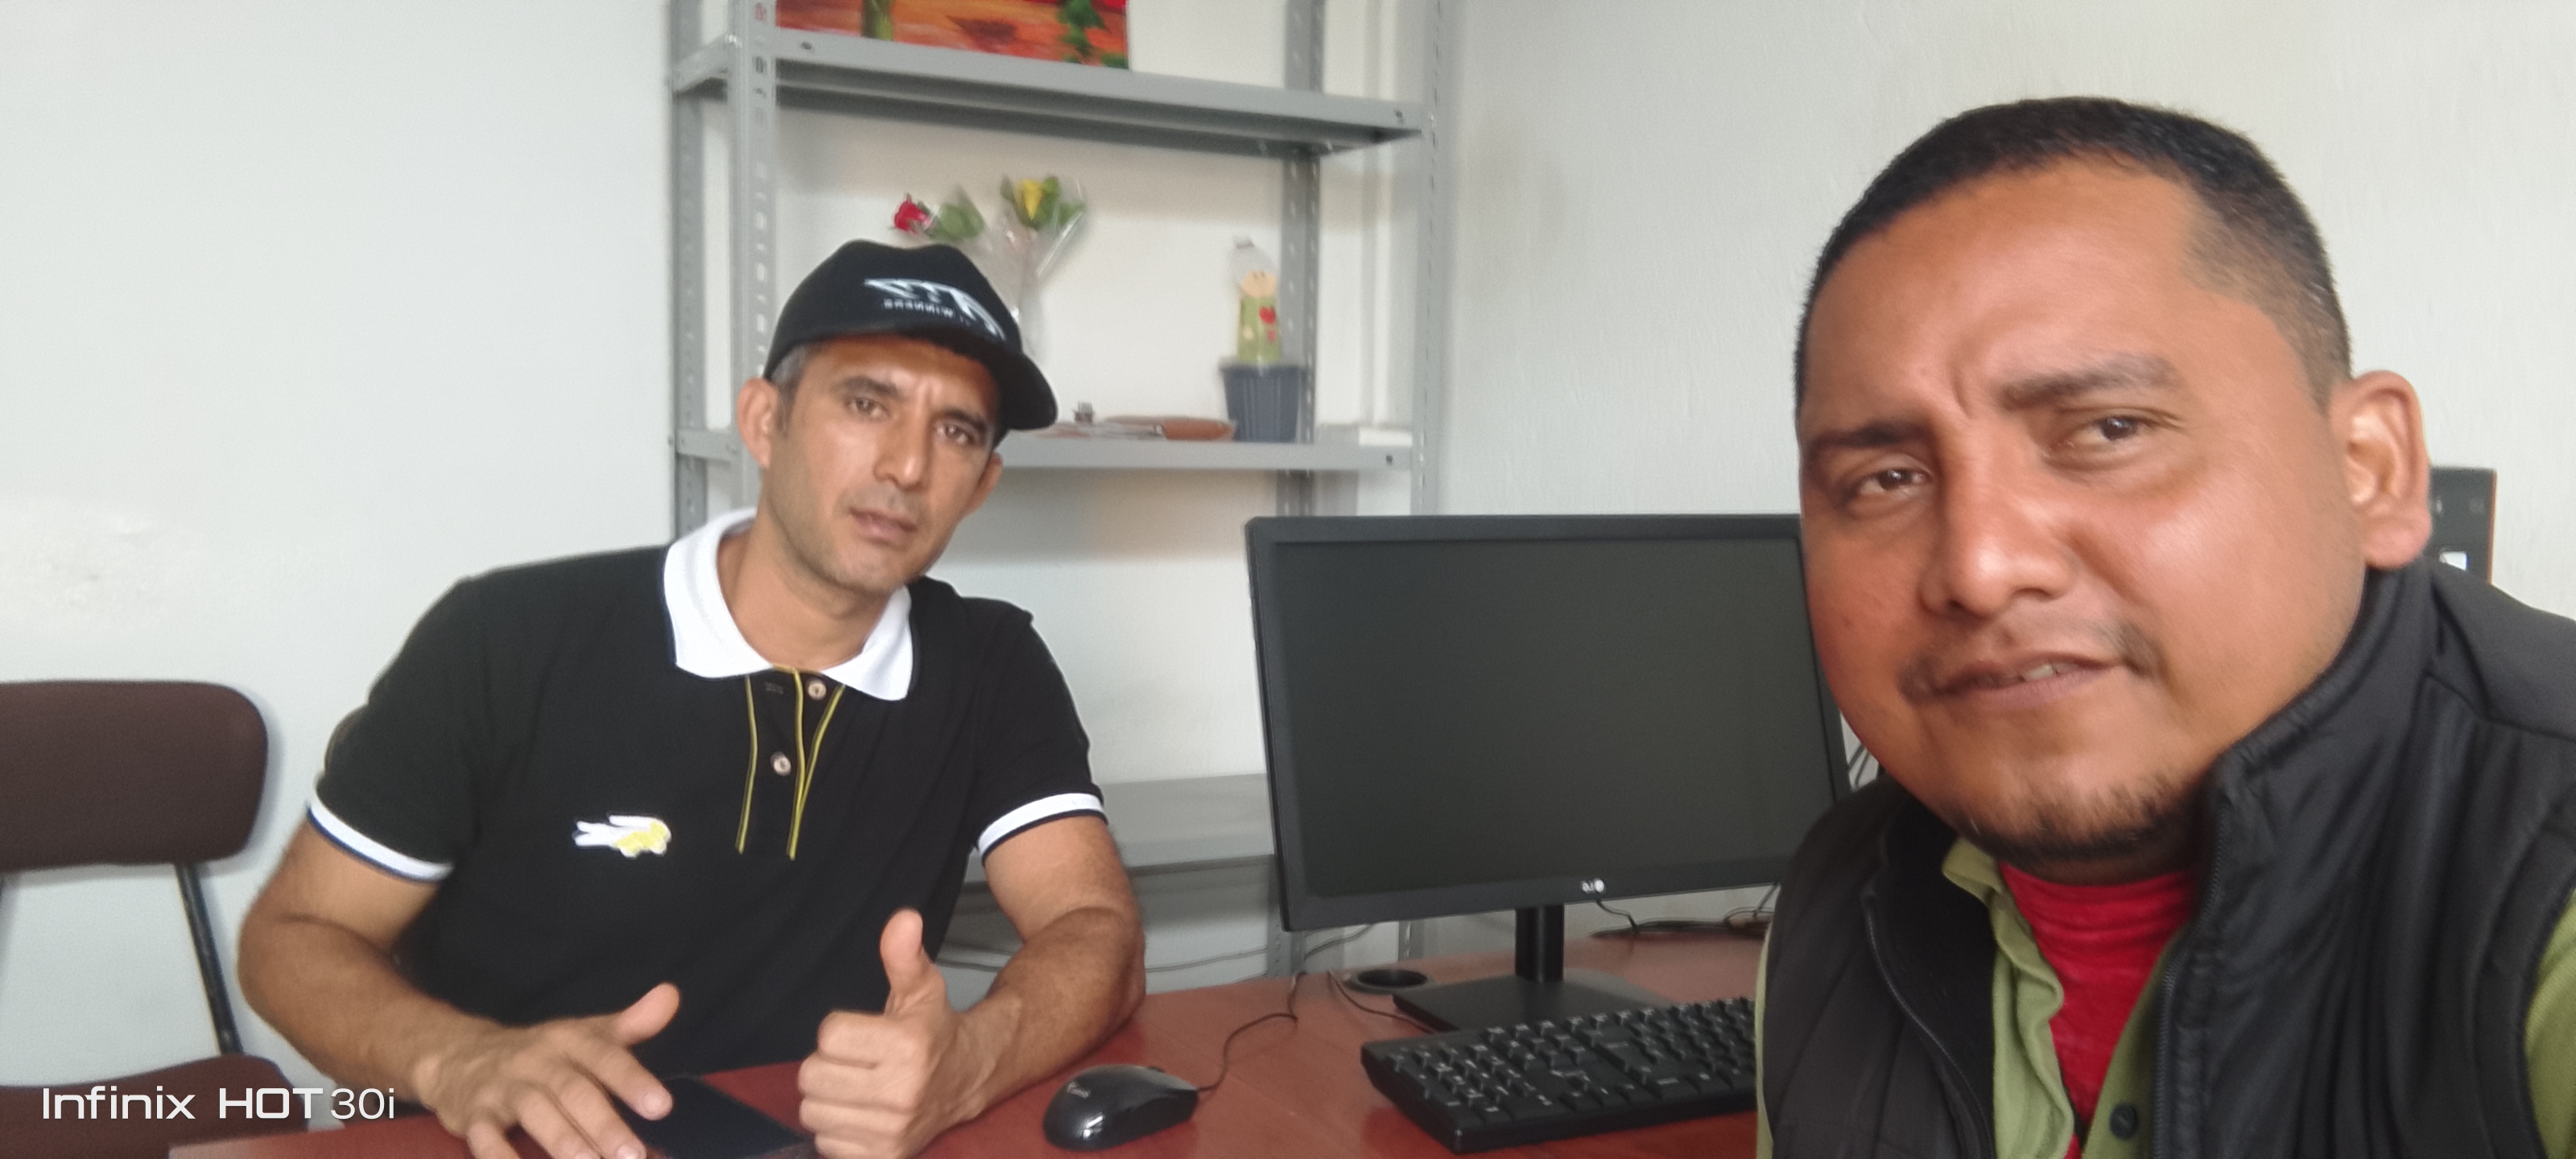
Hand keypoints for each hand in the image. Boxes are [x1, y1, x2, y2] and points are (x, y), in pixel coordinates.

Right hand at [413, 982, 678, 1158]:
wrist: (458, 1054)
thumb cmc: (539, 1053)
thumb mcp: (584, 1034)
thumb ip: (631, 1024)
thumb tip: (671, 996)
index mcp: (569, 1040)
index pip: (605, 1057)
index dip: (633, 1080)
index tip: (662, 1107)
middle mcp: (537, 1060)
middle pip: (573, 1090)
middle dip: (604, 1124)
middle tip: (633, 1155)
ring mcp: (503, 1087)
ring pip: (536, 1112)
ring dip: (564, 1141)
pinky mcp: (474, 1115)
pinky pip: (486, 1136)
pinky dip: (500, 1156)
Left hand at [798, 909, 996, 1158]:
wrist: (970, 1079)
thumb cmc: (934, 1032)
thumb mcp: (921, 988)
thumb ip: (903, 955)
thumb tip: (903, 920)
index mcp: (908, 1047)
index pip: (828, 1035)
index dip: (840, 1031)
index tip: (863, 1034)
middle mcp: (901, 1093)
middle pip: (813, 1076)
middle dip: (828, 1065)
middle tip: (857, 1063)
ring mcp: (892, 1130)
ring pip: (813, 1112)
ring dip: (828, 1099)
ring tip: (857, 1088)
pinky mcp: (884, 1157)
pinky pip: (826, 1144)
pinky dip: (837, 1131)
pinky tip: (861, 1114)